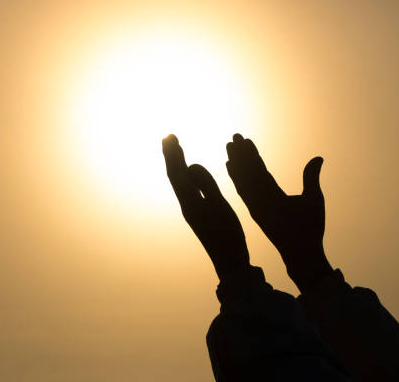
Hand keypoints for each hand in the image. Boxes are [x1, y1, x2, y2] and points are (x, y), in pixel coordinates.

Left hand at [162, 134, 248, 279]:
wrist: (230, 263)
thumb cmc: (228, 236)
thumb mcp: (219, 206)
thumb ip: (205, 184)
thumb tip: (190, 165)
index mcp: (190, 202)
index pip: (176, 173)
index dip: (172, 154)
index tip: (169, 136)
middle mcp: (186, 205)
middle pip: (175, 176)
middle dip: (172, 156)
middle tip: (168, 137)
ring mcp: (191, 211)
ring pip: (180, 183)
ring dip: (177, 165)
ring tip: (176, 150)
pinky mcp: (198, 215)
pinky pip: (187, 190)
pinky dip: (186, 176)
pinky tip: (190, 174)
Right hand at [225, 134, 331, 292]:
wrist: (305, 251)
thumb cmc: (310, 228)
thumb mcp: (313, 196)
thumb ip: (310, 176)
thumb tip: (318, 158)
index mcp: (274, 193)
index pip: (261, 170)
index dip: (253, 155)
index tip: (246, 140)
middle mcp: (263, 197)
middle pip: (250, 171)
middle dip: (242, 154)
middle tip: (234, 137)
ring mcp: (258, 203)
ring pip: (245, 178)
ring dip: (237, 161)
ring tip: (229, 144)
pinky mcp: (256, 210)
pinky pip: (245, 191)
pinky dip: (237, 177)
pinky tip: (229, 164)